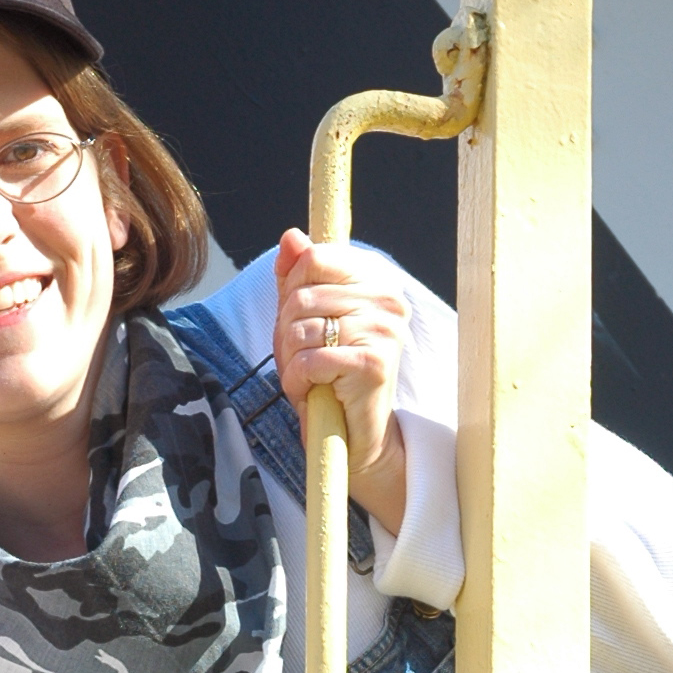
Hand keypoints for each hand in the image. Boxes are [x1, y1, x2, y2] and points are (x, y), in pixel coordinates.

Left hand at [273, 229, 408, 535]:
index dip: (290, 292)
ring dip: (289, 361)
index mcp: (375, 282)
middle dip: (285, 333)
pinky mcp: (374, 363)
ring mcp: (384, 331)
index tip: (300, 321)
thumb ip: (298, 279)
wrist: (358, 436)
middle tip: (301, 360)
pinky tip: (312, 392)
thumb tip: (291, 237)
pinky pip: (310, 360)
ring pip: (300, 329)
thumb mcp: (306, 321)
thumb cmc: (331, 377)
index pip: (313, 258)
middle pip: (300, 296)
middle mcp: (387, 300)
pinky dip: (297, 381)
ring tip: (307, 378)